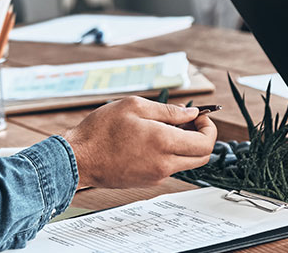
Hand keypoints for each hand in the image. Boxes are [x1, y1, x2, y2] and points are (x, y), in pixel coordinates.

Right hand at [62, 97, 216, 188]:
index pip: (205, 143)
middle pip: (202, 157)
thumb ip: (168, 110)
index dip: (209, 128)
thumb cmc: (100, 131)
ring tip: (165, 127)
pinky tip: (152, 139)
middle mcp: (164, 163)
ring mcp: (157, 175)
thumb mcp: (134, 106)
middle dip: (202, 137)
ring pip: (186, 162)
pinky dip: (170, 153)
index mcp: (163, 142)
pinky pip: (169, 167)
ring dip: (185, 145)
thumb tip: (191, 113)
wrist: (79, 158)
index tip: (200, 117)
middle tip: (188, 122)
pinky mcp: (148, 181)